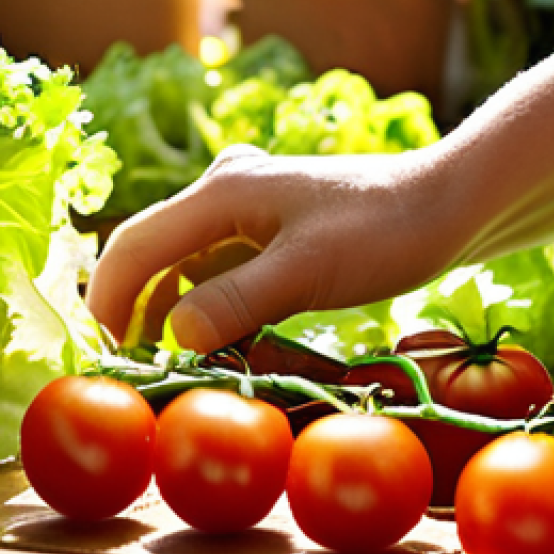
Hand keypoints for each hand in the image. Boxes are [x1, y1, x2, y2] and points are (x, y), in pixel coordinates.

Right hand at [86, 144, 460, 352]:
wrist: (448, 202)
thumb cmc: (385, 231)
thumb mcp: (309, 272)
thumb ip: (237, 302)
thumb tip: (174, 337)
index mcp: (221, 191)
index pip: (135, 243)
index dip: (108, 298)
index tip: (106, 353)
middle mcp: (223, 189)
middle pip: (152, 249)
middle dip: (133, 305)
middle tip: (132, 363)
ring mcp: (245, 205)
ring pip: (183, 260)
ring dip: (170, 307)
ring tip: (166, 358)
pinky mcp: (267, 223)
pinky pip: (217, 264)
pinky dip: (206, 300)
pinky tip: (214, 334)